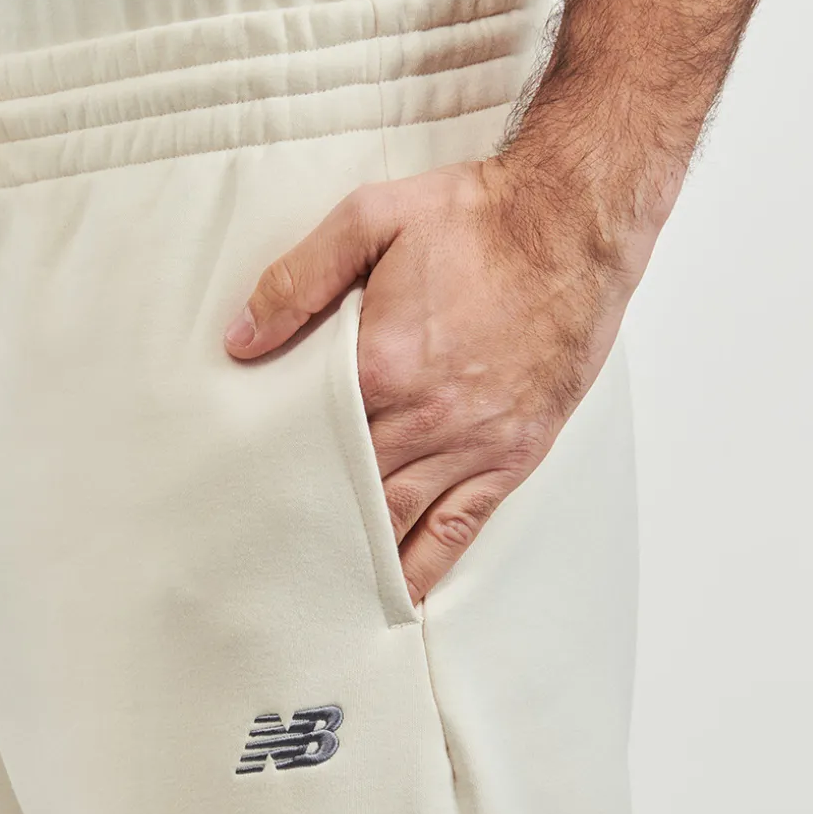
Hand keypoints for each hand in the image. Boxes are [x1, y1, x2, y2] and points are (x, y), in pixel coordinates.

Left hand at [224, 157, 649, 601]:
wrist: (573, 221)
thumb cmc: (476, 219)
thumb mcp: (371, 220)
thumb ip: (298, 280)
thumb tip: (241, 339)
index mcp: (381, 366)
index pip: (307, 439)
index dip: (272, 471)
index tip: (238, 499)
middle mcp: (426, 419)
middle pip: (347, 492)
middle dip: (303, 525)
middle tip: (257, 561)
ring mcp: (473, 443)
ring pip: (398, 522)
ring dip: (355, 557)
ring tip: (310, 593)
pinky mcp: (513, 454)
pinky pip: (462, 528)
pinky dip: (426, 566)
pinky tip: (397, 594)